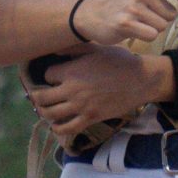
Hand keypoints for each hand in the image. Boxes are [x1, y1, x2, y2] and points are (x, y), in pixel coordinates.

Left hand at [27, 46, 163, 140]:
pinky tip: (57, 125)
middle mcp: (72, 89)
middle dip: (37, 96)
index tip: (53, 77)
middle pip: (42, 97)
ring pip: (50, 114)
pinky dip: (58, 129)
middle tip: (39, 96)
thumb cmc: (119, 61)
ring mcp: (81, 106)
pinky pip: (67, 129)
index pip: (47, 75)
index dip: (48, 76)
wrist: (140, 80)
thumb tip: (54, 49)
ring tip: (45, 110)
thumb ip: (73, 49)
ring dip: (44, 112)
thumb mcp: (96, 49)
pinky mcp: (90, 118)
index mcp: (72, 70)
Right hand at [74, 0, 177, 47]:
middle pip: (170, 13)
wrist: (94, 14)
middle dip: (161, 18)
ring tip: (138, 22)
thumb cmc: (123, 2)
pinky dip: (146, 36)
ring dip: (153, 28)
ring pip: (162, 26)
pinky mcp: (126, 23)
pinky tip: (134, 30)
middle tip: (144, 15)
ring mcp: (132, 7)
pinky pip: (152, 35)